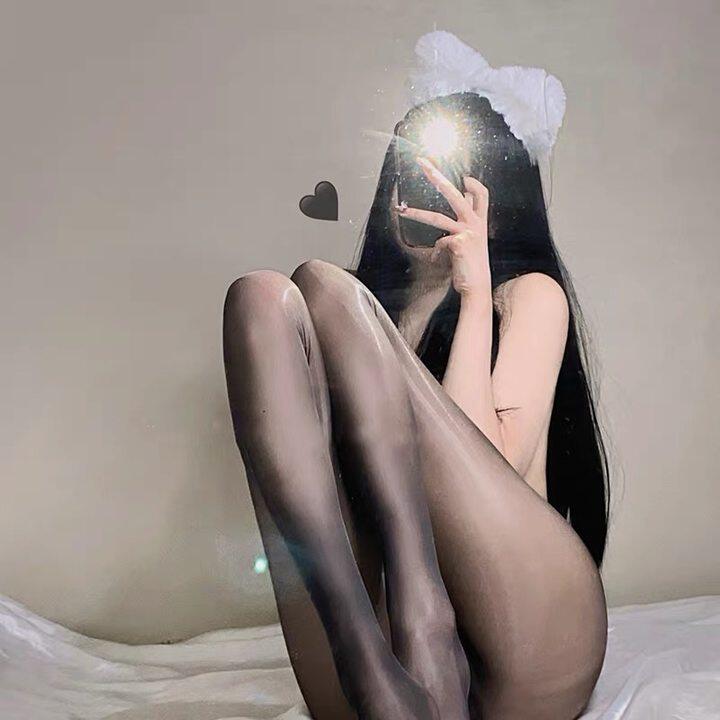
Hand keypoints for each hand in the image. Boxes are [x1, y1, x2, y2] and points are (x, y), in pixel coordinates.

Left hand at [395, 156, 490, 298]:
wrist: (477, 288)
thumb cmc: (471, 267)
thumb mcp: (471, 243)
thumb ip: (464, 227)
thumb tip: (455, 218)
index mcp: (480, 222)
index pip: (482, 195)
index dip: (474, 184)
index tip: (464, 177)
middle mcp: (475, 224)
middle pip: (455, 194)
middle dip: (437, 177)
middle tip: (423, 164)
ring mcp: (467, 232)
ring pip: (436, 218)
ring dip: (416, 213)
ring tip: (401, 210)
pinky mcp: (458, 243)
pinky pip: (438, 243)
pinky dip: (436, 253)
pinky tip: (439, 261)